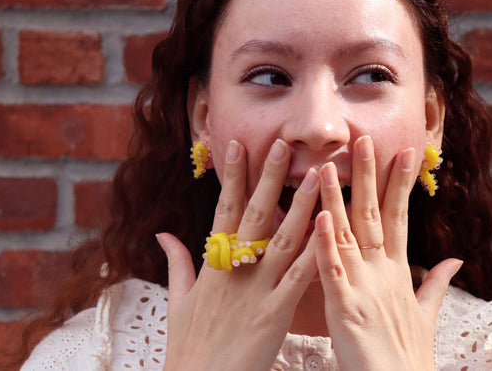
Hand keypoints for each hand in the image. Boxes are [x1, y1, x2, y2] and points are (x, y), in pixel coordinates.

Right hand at [157, 139, 319, 370]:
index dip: (231, 178)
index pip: (224, 210)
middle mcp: (234, 269)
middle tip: (280, 143)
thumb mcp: (178, 301)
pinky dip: (313, 251)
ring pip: (282, 238)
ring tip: (316, 175)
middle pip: (253, 215)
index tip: (237, 147)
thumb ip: (177, 263)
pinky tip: (328, 227)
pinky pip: (298, 277)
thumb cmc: (188, 347)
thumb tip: (163, 234)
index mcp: (212, 264)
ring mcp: (256, 289)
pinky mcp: (275, 313)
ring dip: (301, 205)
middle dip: (267, 177)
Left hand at [314, 135, 461, 370]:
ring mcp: (361, 285)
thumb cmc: (406, 352)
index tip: (405, 153)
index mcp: (396, 269)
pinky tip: (320, 216)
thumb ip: (435, 283)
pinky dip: (326, 243)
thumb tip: (452, 260)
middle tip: (365, 140)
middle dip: (371, 177)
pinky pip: (330, 269)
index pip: (399, 216)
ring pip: (347, 234)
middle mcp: (380, 270)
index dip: (400, 184)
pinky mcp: (342, 305)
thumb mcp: (425, 312)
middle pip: (375, 215)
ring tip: (330, 166)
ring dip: (338, 199)